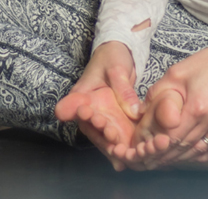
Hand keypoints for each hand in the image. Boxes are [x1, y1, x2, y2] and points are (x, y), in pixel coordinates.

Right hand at [54, 41, 141, 169]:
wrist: (121, 52)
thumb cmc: (112, 56)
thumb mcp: (117, 69)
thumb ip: (123, 90)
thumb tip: (135, 112)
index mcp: (81, 95)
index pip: (73, 109)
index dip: (82, 116)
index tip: (94, 118)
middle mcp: (89, 111)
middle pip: (92, 128)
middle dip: (102, 135)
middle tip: (113, 136)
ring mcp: (102, 117)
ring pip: (104, 136)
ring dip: (113, 145)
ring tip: (122, 153)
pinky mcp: (116, 120)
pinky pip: (118, 135)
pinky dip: (123, 145)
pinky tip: (132, 155)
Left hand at [116, 6, 207, 168]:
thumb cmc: (207, 62)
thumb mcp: (176, 72)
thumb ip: (157, 94)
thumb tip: (141, 113)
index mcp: (197, 106)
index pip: (171, 138)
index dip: (155, 147)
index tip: (143, 151)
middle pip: (184, 148)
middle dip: (164, 156)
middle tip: (150, 160)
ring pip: (199, 152)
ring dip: (181, 158)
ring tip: (165, 159)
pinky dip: (200, 154)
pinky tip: (189, 154)